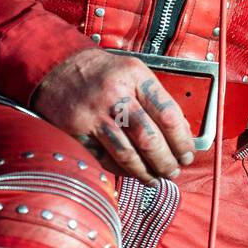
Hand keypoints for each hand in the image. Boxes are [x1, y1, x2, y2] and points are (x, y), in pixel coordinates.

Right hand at [31, 49, 195, 185]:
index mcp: (134, 76)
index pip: (167, 114)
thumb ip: (156, 99)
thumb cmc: (103, 73)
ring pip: (127, 154)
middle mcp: (114, 94)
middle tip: (174, 170)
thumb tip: (181, 134)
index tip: (188, 152)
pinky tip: (133, 173)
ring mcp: (93, 115)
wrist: (59, 68)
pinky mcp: (76, 132)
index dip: (182, 139)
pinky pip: (104, 159)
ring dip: (146, 172)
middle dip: (166, 161)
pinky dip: (122, 170)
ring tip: (157, 178)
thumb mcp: (133, 73)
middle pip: (148, 138)